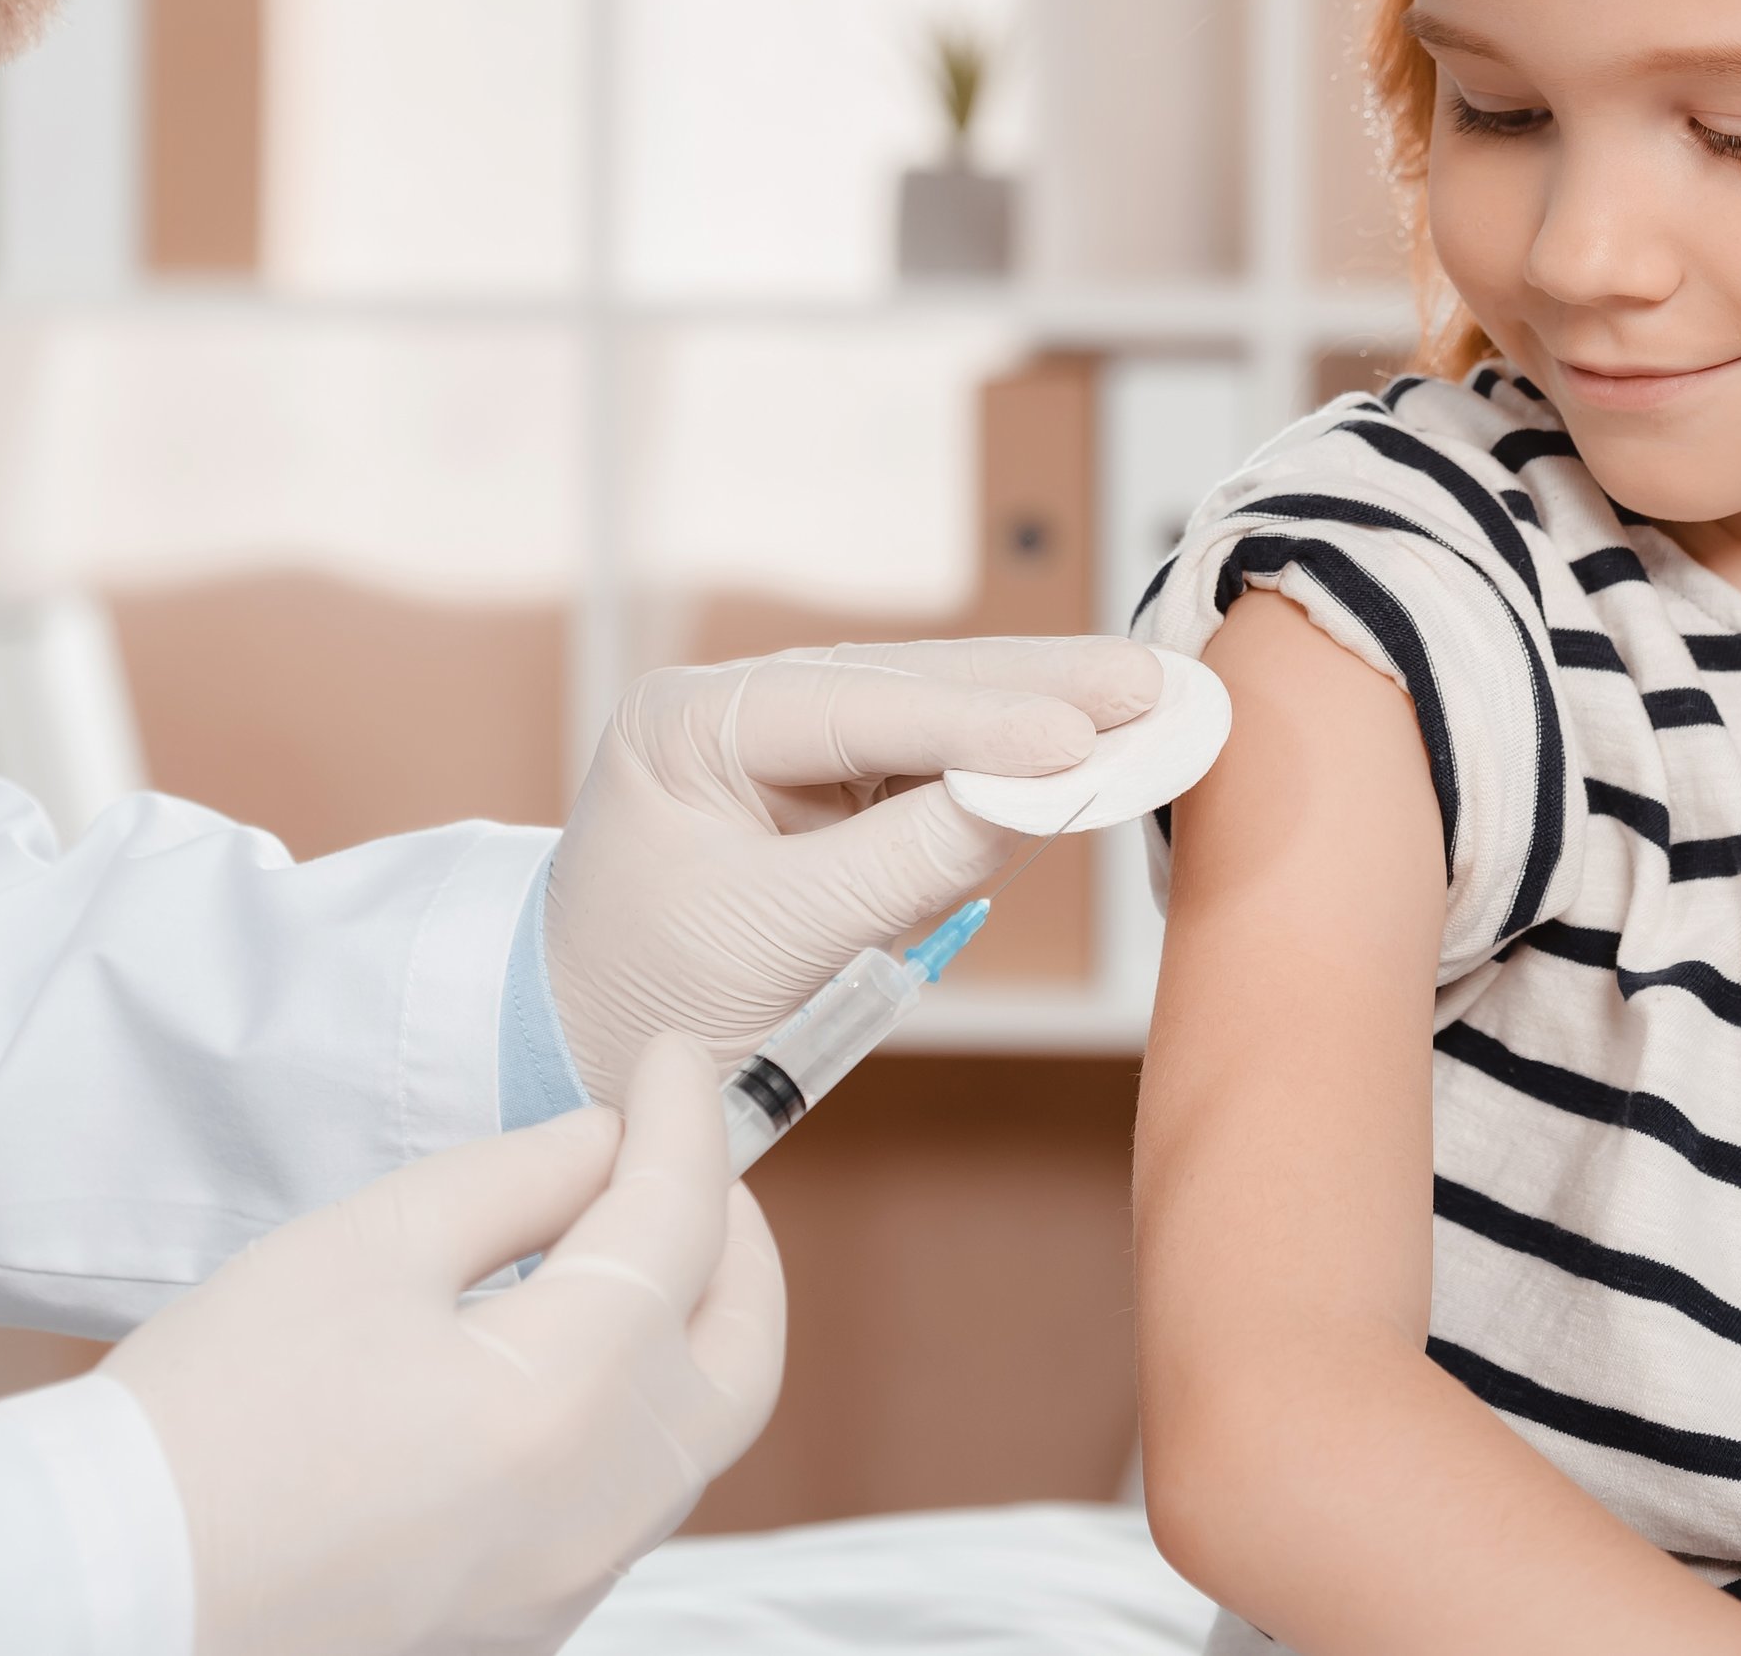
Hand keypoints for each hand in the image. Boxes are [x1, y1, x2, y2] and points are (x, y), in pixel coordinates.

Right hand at [101, 1035, 783, 1655]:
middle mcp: (598, 1511)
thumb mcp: (363, 1248)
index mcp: (567, 1401)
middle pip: (743, 1355)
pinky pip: (631, 1501)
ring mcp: (569, 1582)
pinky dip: (638, 1410)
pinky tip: (575, 1351)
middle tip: (686, 1155)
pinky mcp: (526, 1623)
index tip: (680, 1057)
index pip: (677, 1226)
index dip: (686, 1122)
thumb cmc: (208, 1420)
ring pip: (696, 1437)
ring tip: (630, 1238)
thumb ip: (513, 1183)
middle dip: (736, 1241)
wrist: (112, 1586)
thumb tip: (604, 1146)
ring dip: (693, 1328)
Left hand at [547, 636, 1161, 1094]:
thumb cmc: (646, 1004)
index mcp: (687, 721)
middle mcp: (743, 709)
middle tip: (1147, 684)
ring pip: (937, 715)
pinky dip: (1017, 765)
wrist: (593, 1059)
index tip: (1077, 734)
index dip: (975, 718)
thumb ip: (903, 866)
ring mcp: (794, 746)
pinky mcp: (839, 795)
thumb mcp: (769, 941)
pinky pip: (939, 769)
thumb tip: (1035, 800)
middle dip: (1034, 687)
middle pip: (909, 682)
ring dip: (1042, 712)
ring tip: (1145, 703)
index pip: (852, 704)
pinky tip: (1094, 744)